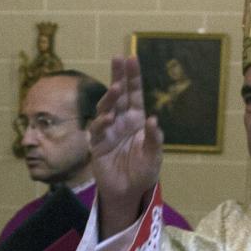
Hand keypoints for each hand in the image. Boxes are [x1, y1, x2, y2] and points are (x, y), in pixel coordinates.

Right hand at [90, 55, 162, 237]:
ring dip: (110, 97)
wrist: (127, 192)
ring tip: (117, 89)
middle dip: (117, 76)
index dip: (133, 76)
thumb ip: (154, 139)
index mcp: (136, 120)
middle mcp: (121, 121)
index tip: (131, 58)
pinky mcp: (97, 144)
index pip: (135, 94)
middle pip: (118, 94)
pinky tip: (109, 119)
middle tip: (117, 58)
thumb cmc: (143, 173)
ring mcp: (107, 131)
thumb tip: (153, 120)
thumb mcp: (154, 157)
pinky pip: (97, 129)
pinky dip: (102, 122)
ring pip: (106, 108)